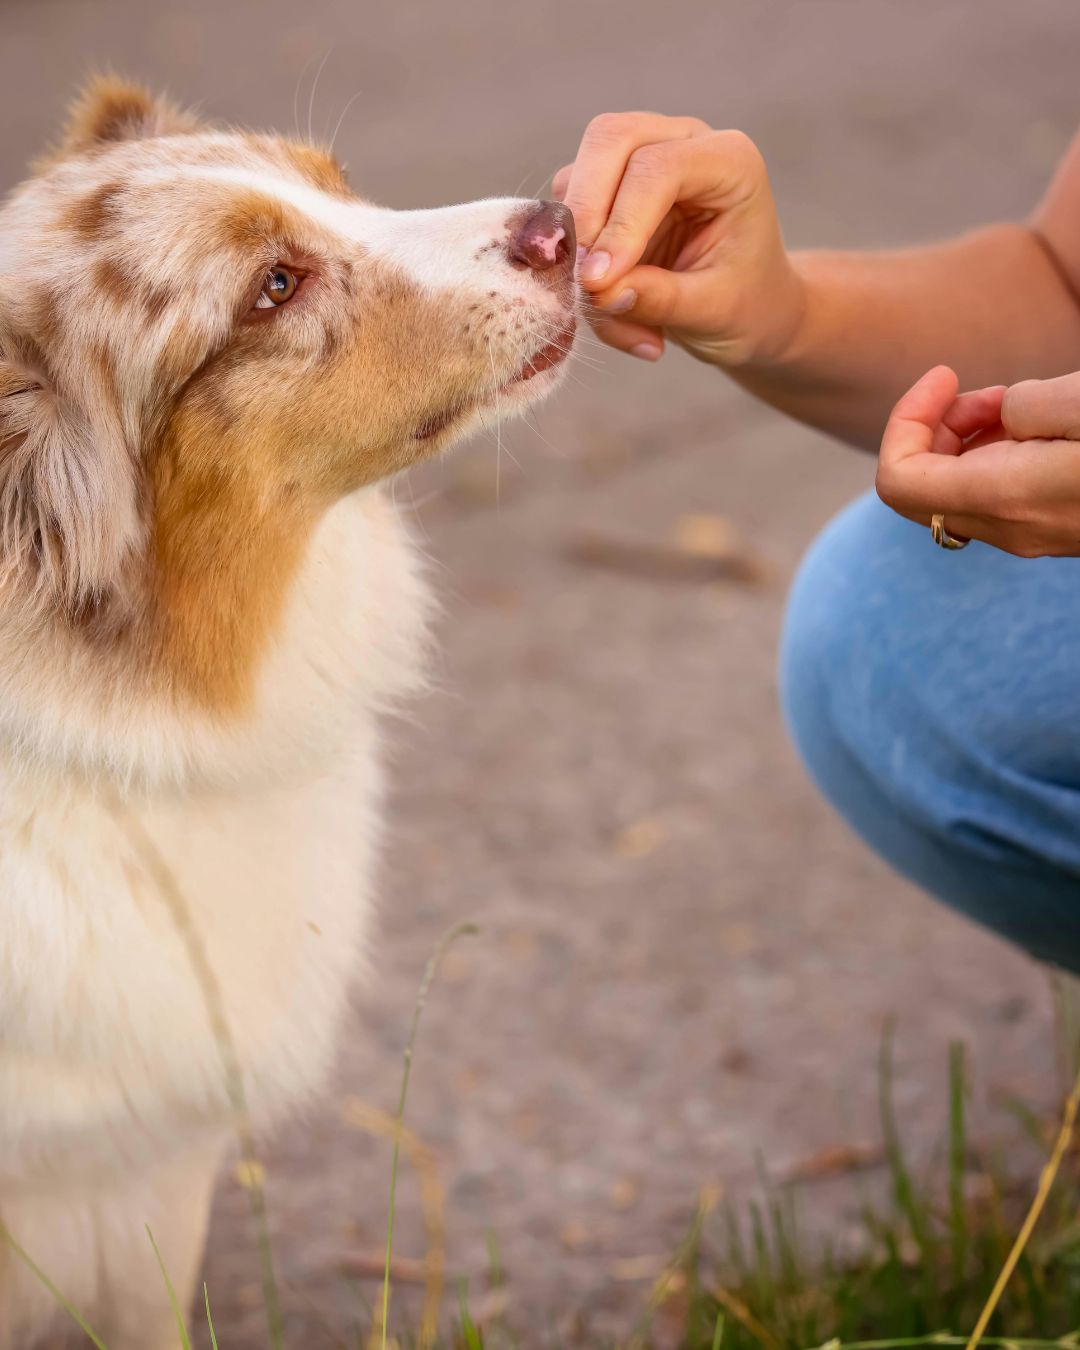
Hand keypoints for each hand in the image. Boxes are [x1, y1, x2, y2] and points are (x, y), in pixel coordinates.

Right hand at [552, 112, 804, 366]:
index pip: (658, 168)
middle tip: (581, 280)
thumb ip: (660, 299)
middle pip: (610, 139)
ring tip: (607, 309)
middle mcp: (683, 143)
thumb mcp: (713, 312)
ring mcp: (642, 158)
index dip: (622, 223)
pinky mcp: (610, 188)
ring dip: (577, 246)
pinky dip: (573, 263)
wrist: (745, 307)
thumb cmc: (744, 303)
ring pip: (579, 173)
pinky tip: (607, 304)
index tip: (597, 282)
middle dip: (584, 211)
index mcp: (728, 161)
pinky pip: (569, 215)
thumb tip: (599, 291)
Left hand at [876, 367, 1079, 556]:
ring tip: (1020, 407)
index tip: (945, 378)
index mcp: (1003, 496)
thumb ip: (1022, 402)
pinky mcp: (1046, 530)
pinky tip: (1037, 430)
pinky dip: (997, 458)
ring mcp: (1026, 536)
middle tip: (994, 395)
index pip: (896, 479)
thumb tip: (1004, 415)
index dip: (904, 420)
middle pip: (921, 485)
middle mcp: (1005, 528)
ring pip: (958, 491)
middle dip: (938, 426)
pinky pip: (993, 497)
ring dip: (970, 439)